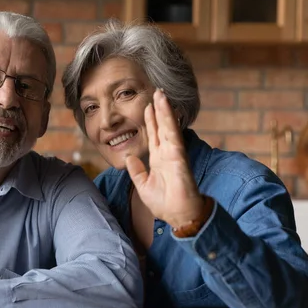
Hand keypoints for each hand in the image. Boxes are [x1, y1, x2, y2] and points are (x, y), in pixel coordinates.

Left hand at [126, 89, 203, 228]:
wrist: (178, 216)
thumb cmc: (164, 204)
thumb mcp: (143, 185)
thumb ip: (136, 171)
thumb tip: (129, 157)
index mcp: (158, 159)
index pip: (153, 135)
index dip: (150, 120)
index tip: (147, 106)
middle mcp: (167, 153)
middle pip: (161, 126)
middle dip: (158, 109)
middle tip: (156, 91)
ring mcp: (173, 153)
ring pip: (168, 126)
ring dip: (164, 109)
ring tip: (160, 93)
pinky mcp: (178, 156)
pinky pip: (173, 134)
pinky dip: (169, 121)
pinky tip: (166, 108)